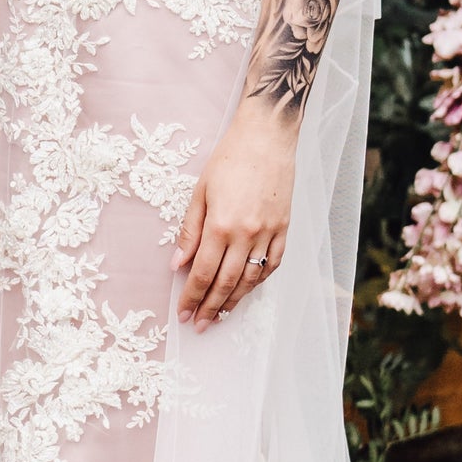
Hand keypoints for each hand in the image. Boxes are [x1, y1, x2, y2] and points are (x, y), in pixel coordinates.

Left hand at [174, 111, 293, 329]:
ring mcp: (269, 233)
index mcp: (221, 225)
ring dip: (234, 300)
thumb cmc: (229, 159)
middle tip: (200, 324)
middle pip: (225, 282)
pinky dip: (260, 281)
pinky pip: (273, 263)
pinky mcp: (285, 228)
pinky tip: (248, 290)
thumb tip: (177, 264)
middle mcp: (246, 234)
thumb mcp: (200, 192)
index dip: (192, 296)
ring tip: (221, 315)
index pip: (202, 272)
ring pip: (251, 278)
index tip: (184, 313)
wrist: (268, 137)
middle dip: (210, 306)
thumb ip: (189, 231)